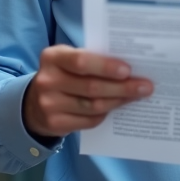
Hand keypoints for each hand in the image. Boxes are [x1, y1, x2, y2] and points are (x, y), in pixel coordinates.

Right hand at [22, 45, 153, 138]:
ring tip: (136, 96)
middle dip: (122, 87)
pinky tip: (117, 107)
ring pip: (93, 105)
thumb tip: (130, 67)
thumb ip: (91, 60)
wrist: (34, 103)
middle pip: (91, 87)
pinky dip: (106, 114)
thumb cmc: (63, 75)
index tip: (128, 70)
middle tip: (145, 86)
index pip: (81, 61)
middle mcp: (47, 80)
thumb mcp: (69, 61)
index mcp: (53, 57)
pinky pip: (89, 120)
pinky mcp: (55, 124)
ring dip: (119, 101)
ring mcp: (49, 104)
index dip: (106, 67)